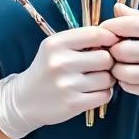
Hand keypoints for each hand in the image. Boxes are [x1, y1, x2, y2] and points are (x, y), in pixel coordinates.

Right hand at [0, 26, 118, 138]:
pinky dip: (104, 93)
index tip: (112, 43)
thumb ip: (81, 40)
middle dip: (108, 62)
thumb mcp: (55, 47)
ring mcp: (66, 85)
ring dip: (107, 80)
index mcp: (56, 43)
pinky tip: (93, 91)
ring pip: (107, 78)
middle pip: (105, 58)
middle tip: (100, 66)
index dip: (110, 38)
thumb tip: (114, 37)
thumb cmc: (46, 69)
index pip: (95, 34)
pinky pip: (104, 95)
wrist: (24, 100)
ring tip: (95, 80)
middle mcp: (60, 62)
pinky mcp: (72, 104)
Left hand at [100, 3, 138, 116]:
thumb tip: (116, 8)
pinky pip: (133, 88)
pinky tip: (129, 78)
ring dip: (116, 70)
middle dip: (112, 51)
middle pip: (123, 50)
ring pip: (125, 72)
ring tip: (118, 66)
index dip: (109, 28)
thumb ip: (138, 17)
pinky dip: (125, 83)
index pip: (128, 25)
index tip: (103, 32)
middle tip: (112, 52)